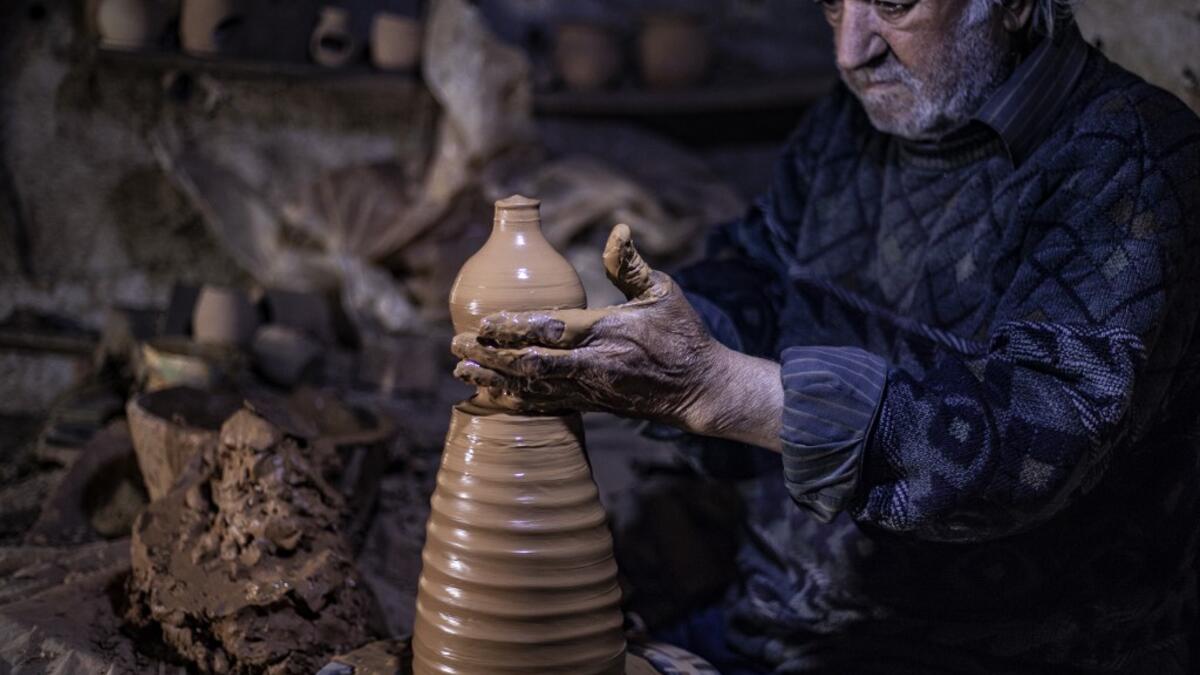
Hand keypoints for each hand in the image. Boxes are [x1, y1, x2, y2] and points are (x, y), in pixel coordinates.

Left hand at [451, 224, 782, 449]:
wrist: (701, 389)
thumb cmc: (683, 334)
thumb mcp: (664, 292)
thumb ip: (632, 265)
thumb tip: (617, 230)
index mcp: (608, 331)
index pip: (552, 329)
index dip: (515, 327)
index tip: (484, 322)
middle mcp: (594, 364)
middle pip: (531, 363)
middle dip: (491, 355)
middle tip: (456, 344)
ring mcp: (591, 389)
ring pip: (533, 388)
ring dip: (494, 380)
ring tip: (461, 370)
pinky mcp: (591, 406)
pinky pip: (546, 404)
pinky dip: (514, 399)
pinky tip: (490, 393)